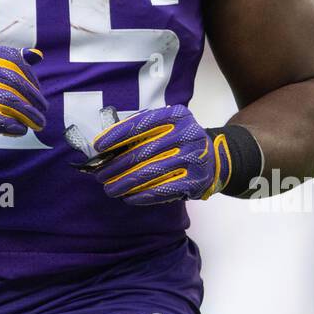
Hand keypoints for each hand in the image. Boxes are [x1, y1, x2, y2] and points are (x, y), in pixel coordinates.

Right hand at [0, 43, 46, 149]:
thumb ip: (4, 62)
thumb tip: (37, 55)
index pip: (12, 61)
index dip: (30, 78)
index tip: (37, 91)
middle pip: (13, 82)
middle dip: (33, 98)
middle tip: (42, 111)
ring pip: (8, 101)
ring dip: (28, 114)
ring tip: (37, 123)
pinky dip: (13, 125)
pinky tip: (19, 130)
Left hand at [66, 103, 229, 205]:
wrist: (215, 159)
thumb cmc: (180, 141)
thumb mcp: (167, 126)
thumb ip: (142, 130)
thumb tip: (106, 146)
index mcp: (177, 116)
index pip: (140, 124)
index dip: (116, 136)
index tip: (98, 146)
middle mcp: (187, 134)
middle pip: (142, 152)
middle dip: (116, 165)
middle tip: (100, 174)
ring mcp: (193, 158)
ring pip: (149, 173)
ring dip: (124, 183)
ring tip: (110, 189)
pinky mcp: (195, 181)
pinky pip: (162, 190)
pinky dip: (142, 196)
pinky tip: (129, 198)